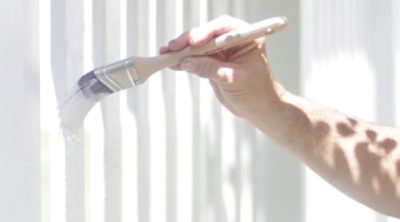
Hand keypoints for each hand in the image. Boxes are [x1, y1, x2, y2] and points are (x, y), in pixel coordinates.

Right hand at [160, 15, 285, 117]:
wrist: (258, 108)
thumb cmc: (255, 92)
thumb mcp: (233, 79)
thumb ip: (210, 69)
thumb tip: (187, 62)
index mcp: (246, 38)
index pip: (223, 28)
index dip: (206, 32)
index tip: (194, 42)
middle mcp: (233, 41)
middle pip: (207, 34)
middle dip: (189, 41)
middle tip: (174, 47)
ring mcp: (222, 51)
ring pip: (199, 45)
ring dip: (182, 49)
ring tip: (167, 53)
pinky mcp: (213, 62)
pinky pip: (196, 57)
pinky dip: (184, 60)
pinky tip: (172, 62)